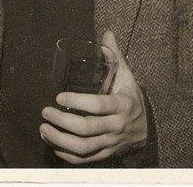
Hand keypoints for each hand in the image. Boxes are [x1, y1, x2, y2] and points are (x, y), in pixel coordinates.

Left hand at [39, 31, 147, 163]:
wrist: (148, 127)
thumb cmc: (130, 97)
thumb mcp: (127, 76)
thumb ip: (114, 55)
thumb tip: (106, 33)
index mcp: (122, 105)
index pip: (98, 105)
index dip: (77, 102)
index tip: (59, 97)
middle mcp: (117, 126)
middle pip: (87, 128)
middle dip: (62, 122)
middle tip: (46, 111)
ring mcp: (111, 142)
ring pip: (83, 147)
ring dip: (60, 140)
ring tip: (44, 128)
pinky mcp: (106, 154)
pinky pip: (85, 159)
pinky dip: (66, 155)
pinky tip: (53, 144)